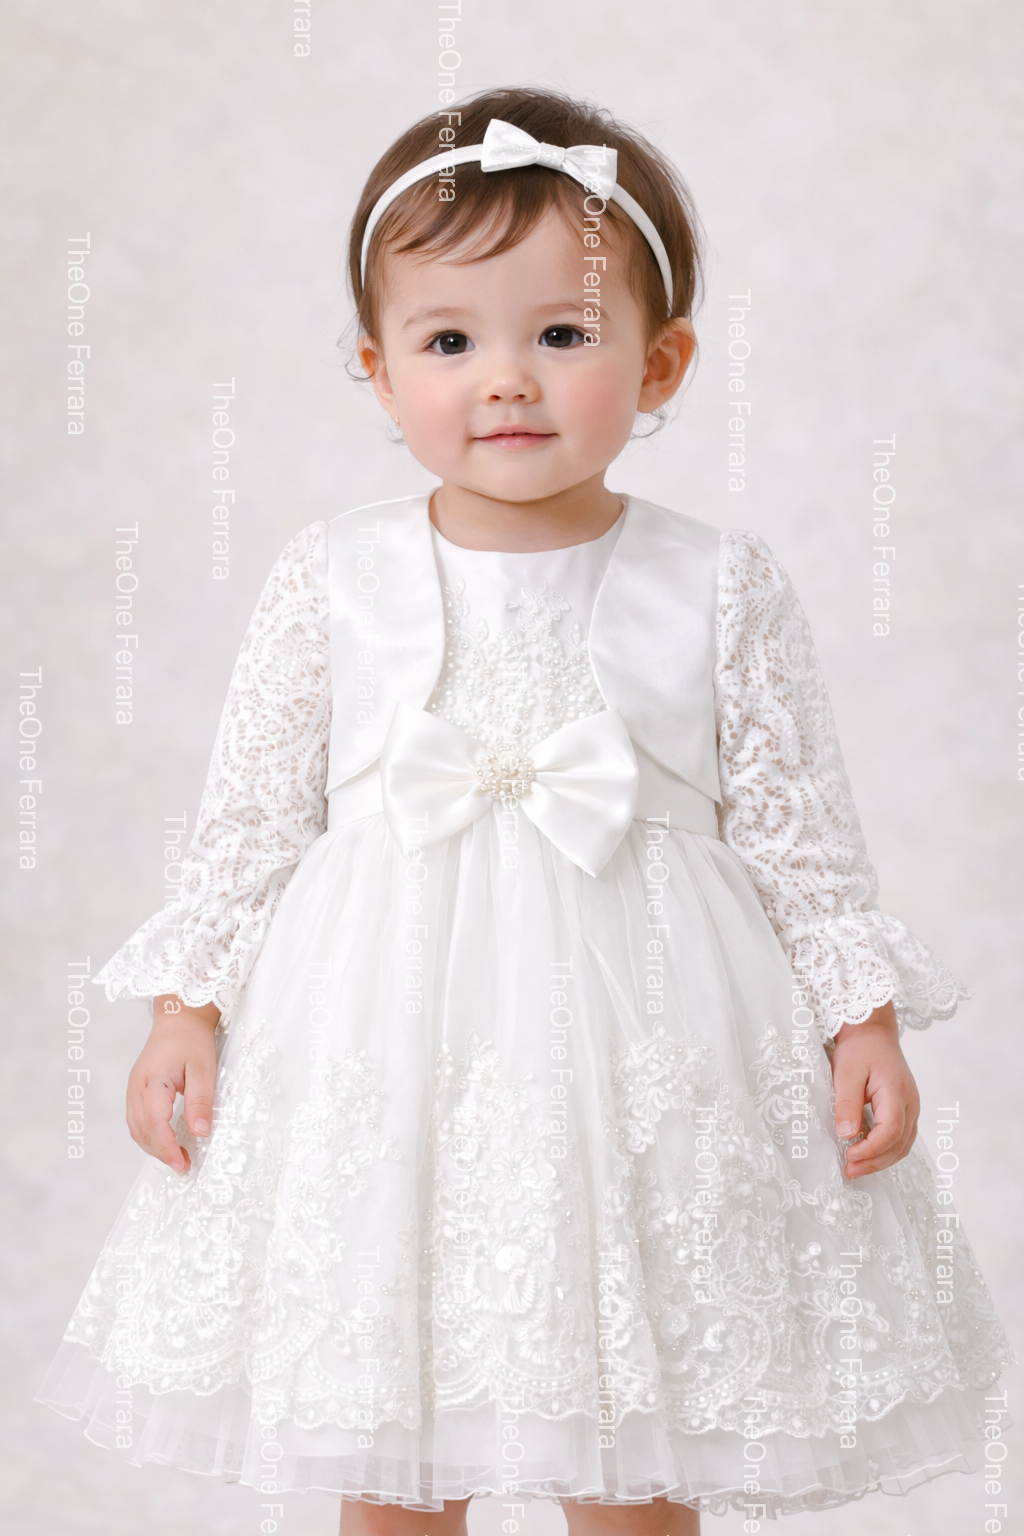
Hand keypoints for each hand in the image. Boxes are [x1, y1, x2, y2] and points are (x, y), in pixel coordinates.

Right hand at [126, 994, 220, 1172]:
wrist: (179, 1018)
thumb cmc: (192, 1040)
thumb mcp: (204, 1069)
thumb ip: (201, 1101)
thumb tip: (200, 1133)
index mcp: (152, 1080)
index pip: (154, 1123)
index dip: (166, 1148)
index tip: (182, 1164)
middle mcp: (136, 1087)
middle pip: (141, 1130)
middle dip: (160, 1152)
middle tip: (184, 1165)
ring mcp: (133, 1089)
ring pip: (136, 1128)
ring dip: (154, 1147)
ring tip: (178, 1158)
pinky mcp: (137, 1091)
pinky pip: (137, 1120)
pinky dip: (150, 1135)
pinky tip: (166, 1141)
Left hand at [830, 1000, 919, 1178]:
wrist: (872, 1032)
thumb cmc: (860, 1049)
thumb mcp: (846, 1073)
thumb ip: (847, 1103)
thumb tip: (847, 1135)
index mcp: (897, 1093)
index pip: (891, 1131)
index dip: (871, 1149)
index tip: (849, 1157)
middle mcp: (911, 1103)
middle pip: (900, 1143)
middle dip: (875, 1161)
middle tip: (850, 1171)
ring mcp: (911, 1107)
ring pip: (903, 1144)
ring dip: (881, 1159)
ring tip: (856, 1168)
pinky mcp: (905, 1109)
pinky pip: (901, 1137)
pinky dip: (886, 1150)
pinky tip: (867, 1154)